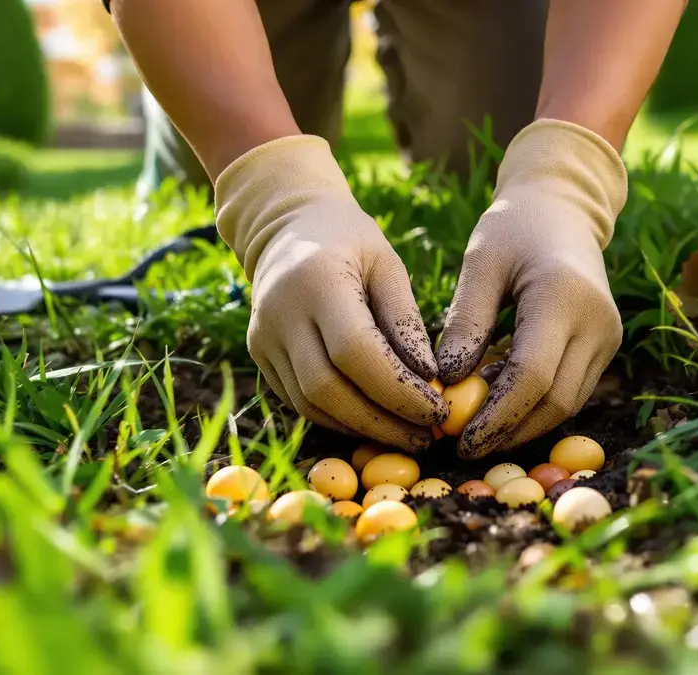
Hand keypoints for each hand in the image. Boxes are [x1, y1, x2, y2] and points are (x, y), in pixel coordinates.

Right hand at [215, 136, 447, 450]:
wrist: (285, 226)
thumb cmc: (349, 240)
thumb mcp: (387, 264)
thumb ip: (405, 319)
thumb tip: (430, 378)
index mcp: (317, 281)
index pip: (355, 352)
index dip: (397, 390)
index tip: (438, 410)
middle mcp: (281, 314)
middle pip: (328, 388)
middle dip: (382, 421)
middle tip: (427, 436)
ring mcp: (264, 338)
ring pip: (310, 405)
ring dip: (361, 428)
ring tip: (407, 434)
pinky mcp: (260, 356)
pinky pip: (299, 401)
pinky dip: (339, 418)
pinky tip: (374, 421)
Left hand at [435, 119, 627, 458]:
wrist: (562, 209)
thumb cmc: (512, 229)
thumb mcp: (480, 265)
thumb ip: (466, 323)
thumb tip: (445, 384)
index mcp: (564, 297)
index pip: (532, 376)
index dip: (496, 416)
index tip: (458, 437)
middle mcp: (597, 322)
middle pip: (555, 401)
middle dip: (509, 432)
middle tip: (461, 446)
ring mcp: (609, 337)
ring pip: (568, 405)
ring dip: (522, 425)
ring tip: (476, 430)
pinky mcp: (607, 345)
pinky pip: (572, 391)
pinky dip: (536, 407)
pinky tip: (499, 405)